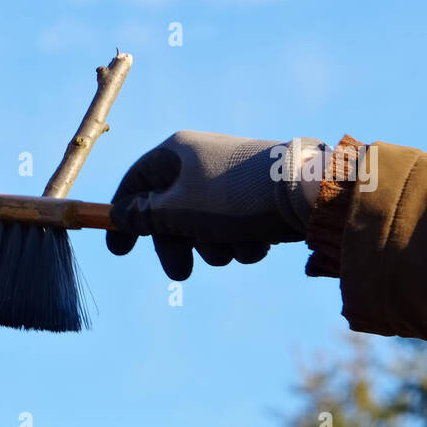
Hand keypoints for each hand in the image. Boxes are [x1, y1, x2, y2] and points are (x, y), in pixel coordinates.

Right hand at [106, 131, 325, 279]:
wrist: (307, 192)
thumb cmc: (234, 198)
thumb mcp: (177, 210)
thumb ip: (144, 216)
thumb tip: (121, 214)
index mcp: (176, 153)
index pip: (135, 184)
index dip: (123, 219)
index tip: (119, 251)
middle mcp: (201, 161)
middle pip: (171, 212)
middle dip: (179, 246)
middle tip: (181, 274)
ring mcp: (230, 178)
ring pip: (205, 224)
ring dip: (216, 246)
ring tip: (236, 249)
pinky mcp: (257, 195)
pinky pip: (235, 226)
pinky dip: (242, 240)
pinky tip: (259, 243)